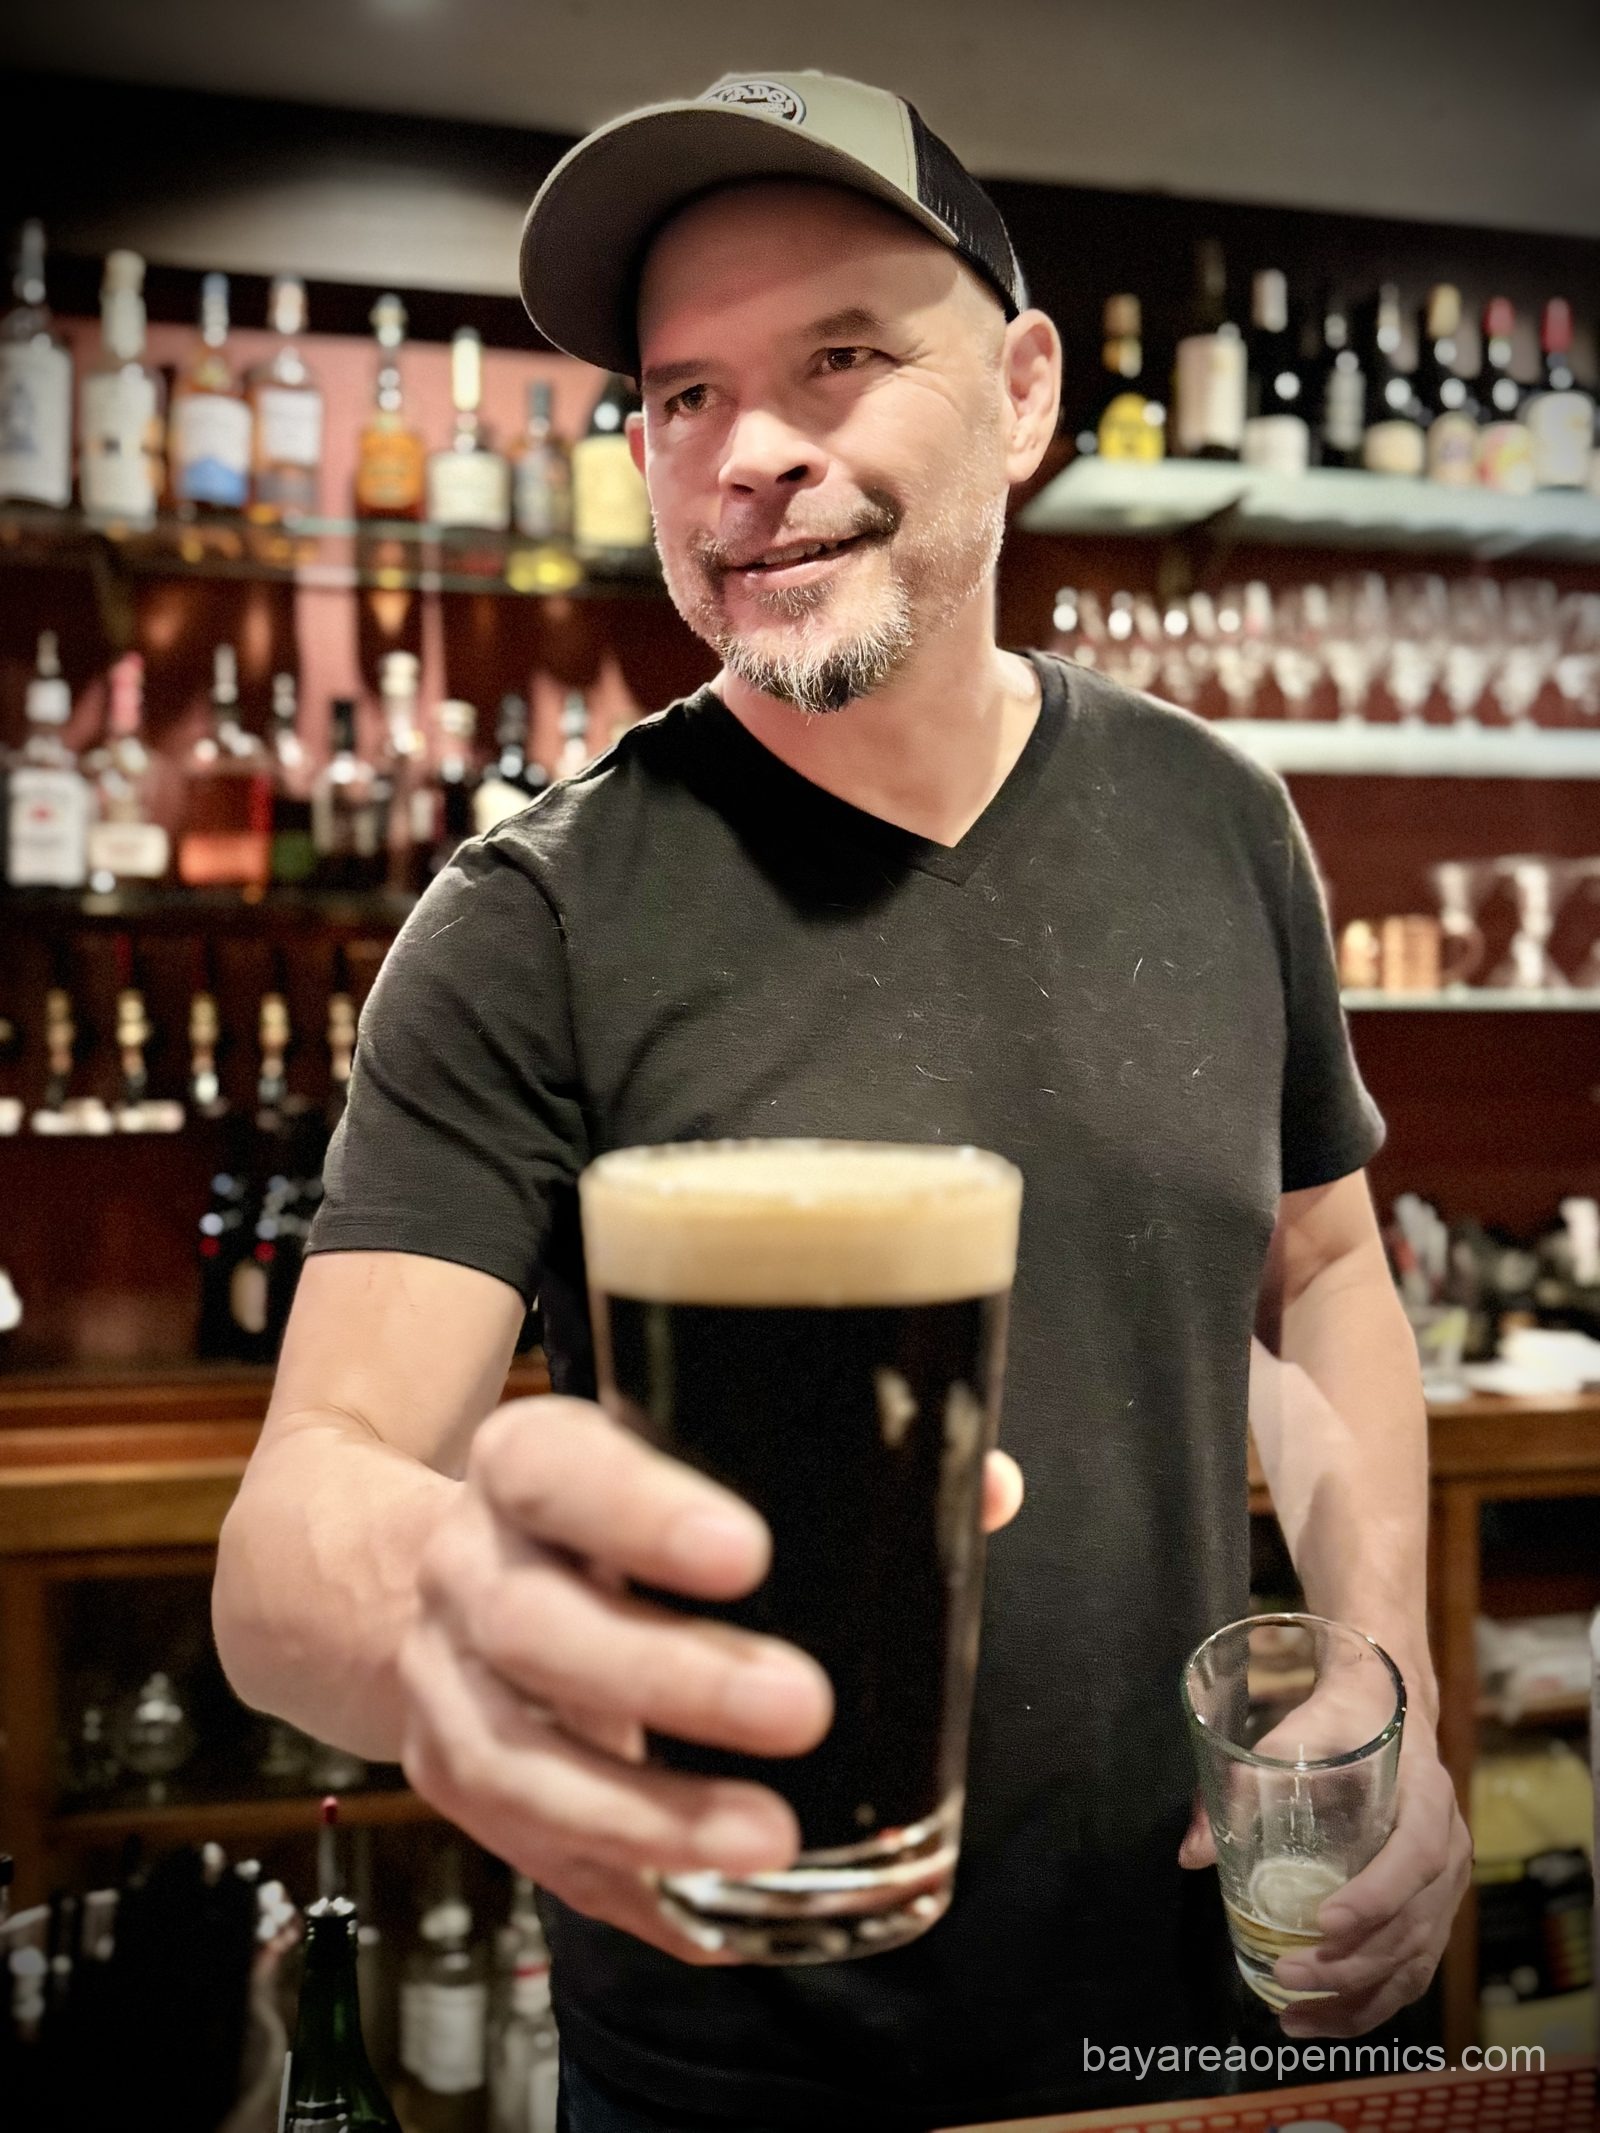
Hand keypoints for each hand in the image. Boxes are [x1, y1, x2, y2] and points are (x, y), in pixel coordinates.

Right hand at [399, 1394, 1023, 1964]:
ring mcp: (449, 1689)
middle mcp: (469, 1570)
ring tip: (770, 1839)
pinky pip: (535, 1853)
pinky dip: (630, 1885)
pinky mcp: (459, 1788)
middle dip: (667, 1675)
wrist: (428, 1582)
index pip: (559, 1470)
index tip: (746, 1552)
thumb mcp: (666, 1458)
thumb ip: (816, 1468)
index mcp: (524, 1465)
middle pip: (537, 1626)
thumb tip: (986, 1489)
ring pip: (520, 1760)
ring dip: (645, 1812)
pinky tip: (721, 1907)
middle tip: (800, 1706)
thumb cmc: (599, 1516)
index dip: (641, 1513)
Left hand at [1179, 1726, 1471, 2033]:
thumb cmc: (1337, 1723)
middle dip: (1351, 1963)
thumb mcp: (1289, 1736)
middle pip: (1413, 1923)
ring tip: (1296, 2018)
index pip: (1415, 1856)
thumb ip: (1240, 1786)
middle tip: (1288, 1974)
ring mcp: (1449, 1885)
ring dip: (1358, 1999)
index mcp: (1427, 1796)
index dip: (1375, 1897)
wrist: (1385, 1710)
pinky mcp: (1435, 1911)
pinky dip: (1373, 2002)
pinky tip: (1327, 2018)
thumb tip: (1192, 1855)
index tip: (1323, 1923)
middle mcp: (1451, 1845)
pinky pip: (1413, 1968)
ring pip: (1415, 1960)